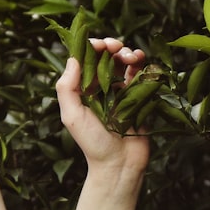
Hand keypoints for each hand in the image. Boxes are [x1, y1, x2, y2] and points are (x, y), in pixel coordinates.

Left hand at [56, 38, 149, 175]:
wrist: (119, 165)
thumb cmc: (92, 143)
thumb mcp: (72, 116)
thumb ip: (67, 88)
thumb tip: (73, 58)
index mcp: (81, 89)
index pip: (84, 59)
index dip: (92, 47)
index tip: (100, 44)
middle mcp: (99, 87)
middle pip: (105, 57)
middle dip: (111, 46)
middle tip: (116, 46)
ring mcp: (119, 91)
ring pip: (123, 62)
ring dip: (127, 53)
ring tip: (131, 56)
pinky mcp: (137, 97)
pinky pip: (139, 75)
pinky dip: (141, 64)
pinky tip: (141, 61)